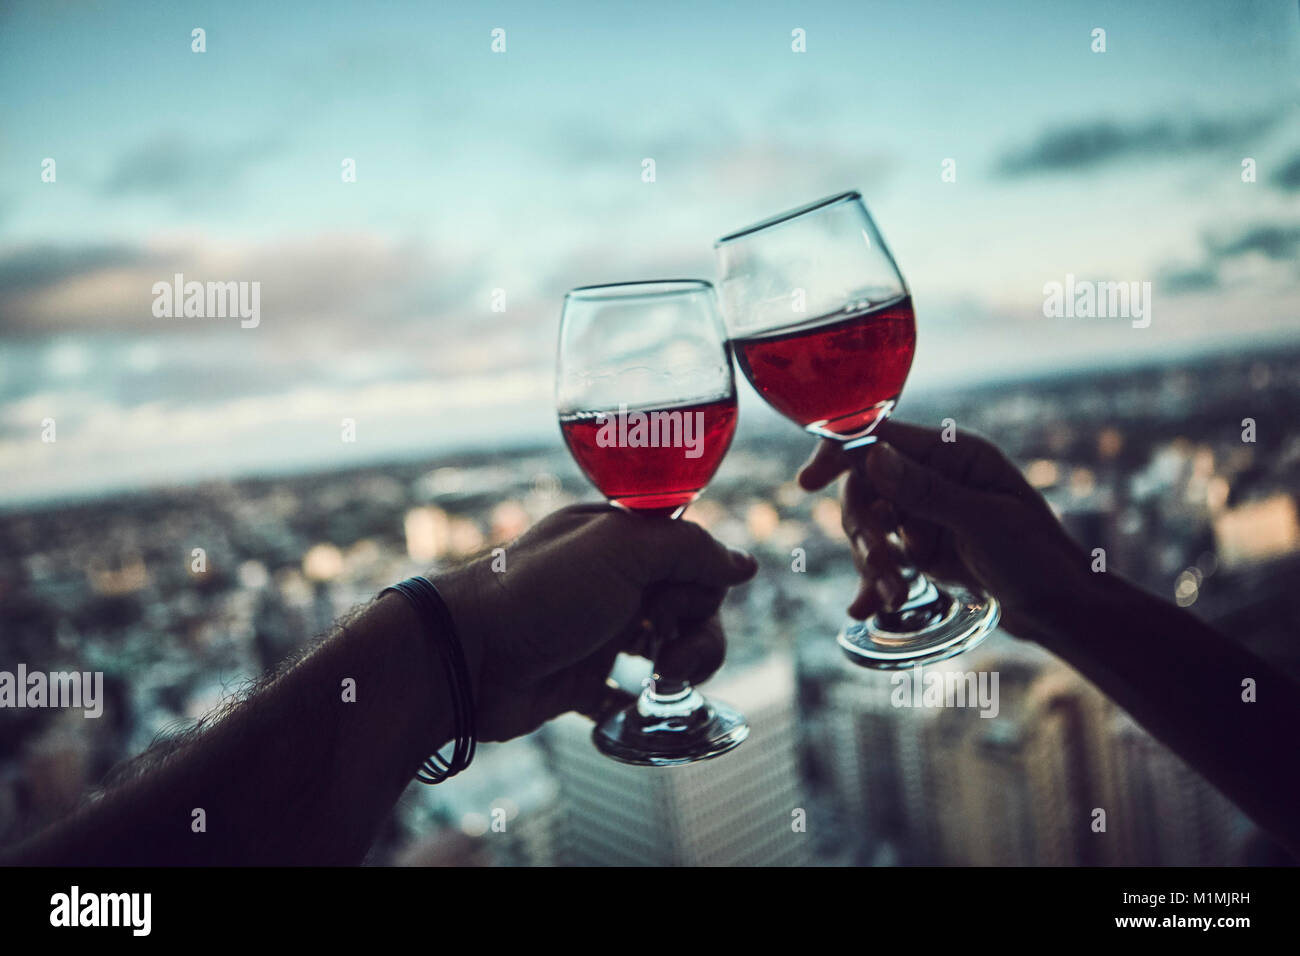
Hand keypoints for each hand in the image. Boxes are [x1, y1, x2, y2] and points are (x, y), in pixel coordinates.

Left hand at [432, 504, 757, 741]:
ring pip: (669, 650)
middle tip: (665, 648)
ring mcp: (598, 631)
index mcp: (619, 539)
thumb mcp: (620, 549)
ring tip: (660, 681)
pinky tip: (638, 706)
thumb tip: (743, 564)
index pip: (692, 555)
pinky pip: (629, 695)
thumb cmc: (537, 594)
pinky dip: (641, 704)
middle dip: (697, 630)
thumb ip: (689, 550)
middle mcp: (613, 581)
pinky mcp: (580, 681)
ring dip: (681, 667)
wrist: (464, 658)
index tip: (672, 601)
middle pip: (691, 605)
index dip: (700, 582)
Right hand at [797, 420, 1091, 642]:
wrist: (1062, 610)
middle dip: (864, 530)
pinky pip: (881, 558)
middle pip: (864, 488)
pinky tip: (864, 608)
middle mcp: (934, 477)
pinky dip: (873, 582)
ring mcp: (925, 513)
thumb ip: (925, 491)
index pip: (881, 437)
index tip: (808, 482)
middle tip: (882, 567)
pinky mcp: (921, 548)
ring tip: (896, 596)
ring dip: (872, 562)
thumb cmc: (1040, 558)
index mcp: (954, 455)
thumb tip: (872, 456)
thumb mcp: (984, 523)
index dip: (839, 454)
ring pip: (868, 526)